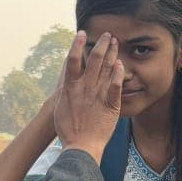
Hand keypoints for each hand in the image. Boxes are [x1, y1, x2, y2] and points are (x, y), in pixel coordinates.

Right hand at [54, 32, 122, 162]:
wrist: (81, 147)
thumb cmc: (68, 131)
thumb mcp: (59, 109)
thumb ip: (64, 93)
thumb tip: (65, 83)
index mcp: (70, 87)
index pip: (74, 59)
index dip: (77, 44)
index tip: (82, 33)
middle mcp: (85, 87)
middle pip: (94, 59)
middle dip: (102, 44)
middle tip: (108, 35)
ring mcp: (98, 95)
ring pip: (107, 68)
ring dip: (112, 53)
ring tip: (116, 42)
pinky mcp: (110, 104)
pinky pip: (116, 85)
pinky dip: (119, 73)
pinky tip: (122, 64)